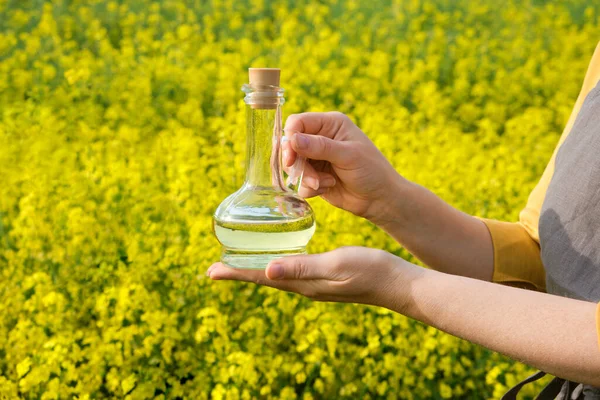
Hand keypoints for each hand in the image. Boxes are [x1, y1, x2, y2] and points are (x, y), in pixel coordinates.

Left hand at [206, 247, 410, 307]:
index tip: (210, 271)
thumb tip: (267, 271)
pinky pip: (292, 269)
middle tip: (216, 267)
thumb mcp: (335, 265)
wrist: (396, 281)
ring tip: (239, 261)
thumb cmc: (369, 270)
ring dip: (256, 268)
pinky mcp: (324, 276)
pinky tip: (278, 255)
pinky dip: (277, 263)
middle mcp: (305, 285)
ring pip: (277, 274)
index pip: (262, 277)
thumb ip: (303, 268)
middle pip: (265, 277)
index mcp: (304, 283)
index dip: (236, 273)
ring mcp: (315, 282)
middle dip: (240, 271)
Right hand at [283, 112, 404, 222]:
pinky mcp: (314, 176)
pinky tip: (328, 186)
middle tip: (310, 176)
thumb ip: (320, 147)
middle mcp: (320, 138)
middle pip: (290, 145)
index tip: (291, 156)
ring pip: (292, 165)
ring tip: (324, 183)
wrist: (379, 198)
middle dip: (297, 163)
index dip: (290, 137)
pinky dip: (310, 187)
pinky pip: (299, 182)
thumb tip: (293, 139)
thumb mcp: (348, 155)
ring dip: (305, 177)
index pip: (298, 123)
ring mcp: (316, 158)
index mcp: (330, 124)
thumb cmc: (371, 170)